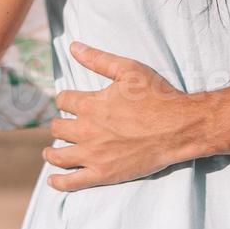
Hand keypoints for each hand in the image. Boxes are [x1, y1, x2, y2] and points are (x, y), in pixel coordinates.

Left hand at [43, 43, 203, 190]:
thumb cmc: (157, 96)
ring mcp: (93, 155)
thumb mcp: (128, 70)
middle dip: (59, 125)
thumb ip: (98, 59)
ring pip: (59, 155)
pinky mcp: (103, 174)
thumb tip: (73, 46)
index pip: (63, 100)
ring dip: (51, 154)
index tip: (69, 102)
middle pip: (58, 128)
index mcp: (91, 105)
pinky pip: (72, 182)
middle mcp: (87, 130)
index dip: (65, 99)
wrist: (179, 127)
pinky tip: (52, 180)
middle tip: (63, 127)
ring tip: (49, 153)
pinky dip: (59, 182)